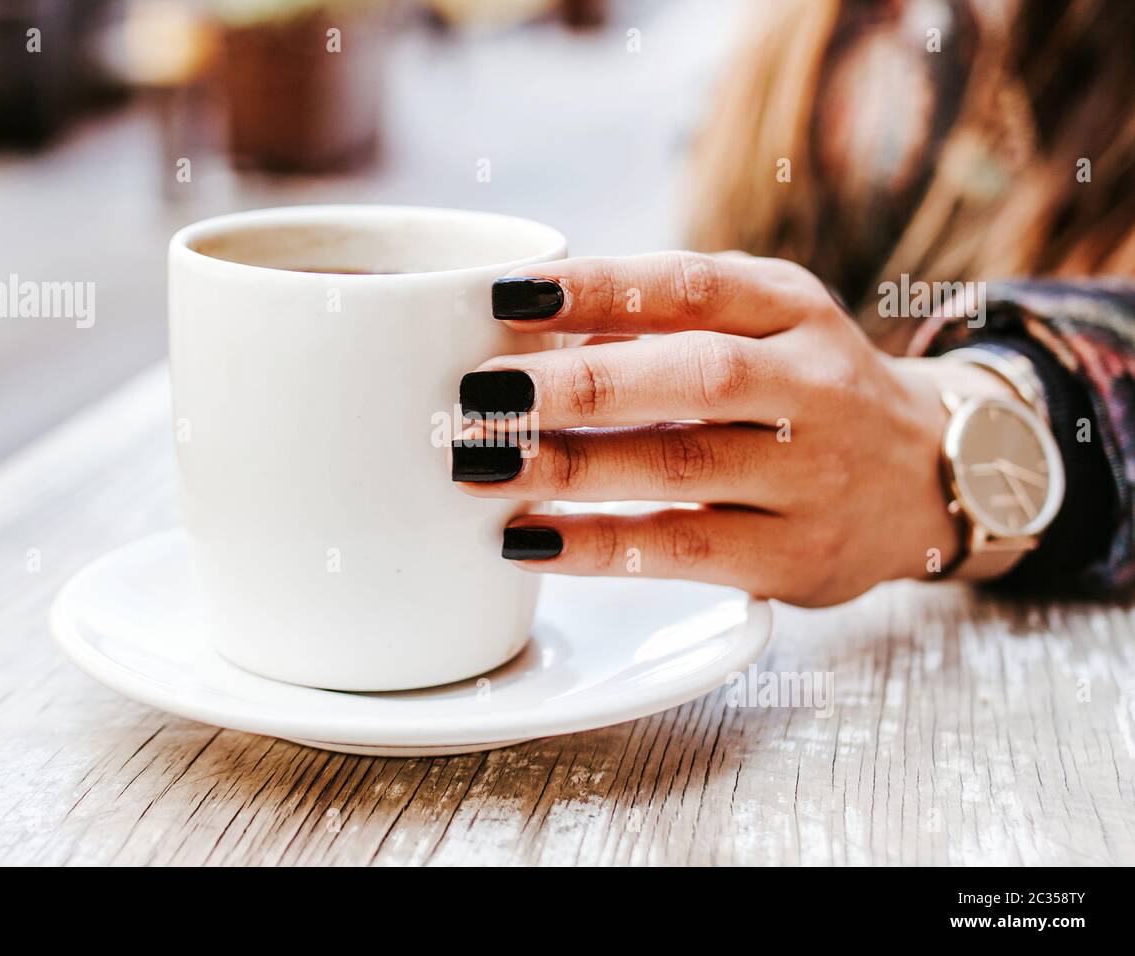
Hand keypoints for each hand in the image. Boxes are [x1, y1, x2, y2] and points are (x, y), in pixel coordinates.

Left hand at [451, 251, 1018, 605]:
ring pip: (683, 466)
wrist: (929, 477)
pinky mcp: (798, 556)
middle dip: (580, 386)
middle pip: (694, 375)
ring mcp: (813, 475)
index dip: (597, 288)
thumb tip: (526, 329)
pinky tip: (529, 540)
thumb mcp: (766, 325)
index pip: (693, 285)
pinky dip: (600, 547)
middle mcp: (813, 385)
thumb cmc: (804, 391)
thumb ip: (669, 319)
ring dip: (570, 468)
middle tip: (481, 395)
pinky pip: (686, 551)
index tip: (505, 294)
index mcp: (793, 308)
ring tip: (479, 466)